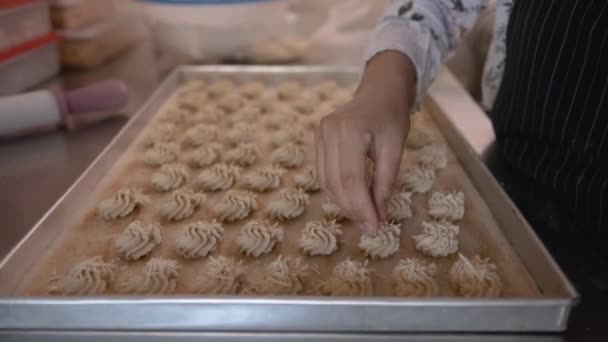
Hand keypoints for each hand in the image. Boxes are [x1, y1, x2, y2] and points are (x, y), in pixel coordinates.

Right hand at [315, 51, 415, 233]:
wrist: (379, 91)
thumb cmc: (392, 116)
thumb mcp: (396, 148)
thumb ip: (385, 182)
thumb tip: (377, 215)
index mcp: (349, 130)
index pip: (351, 179)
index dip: (361, 207)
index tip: (374, 227)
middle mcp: (328, 131)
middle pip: (335, 182)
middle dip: (352, 209)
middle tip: (370, 227)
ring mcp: (319, 135)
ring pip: (326, 181)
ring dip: (343, 203)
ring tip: (364, 216)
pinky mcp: (318, 140)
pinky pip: (324, 173)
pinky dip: (338, 191)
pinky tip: (353, 199)